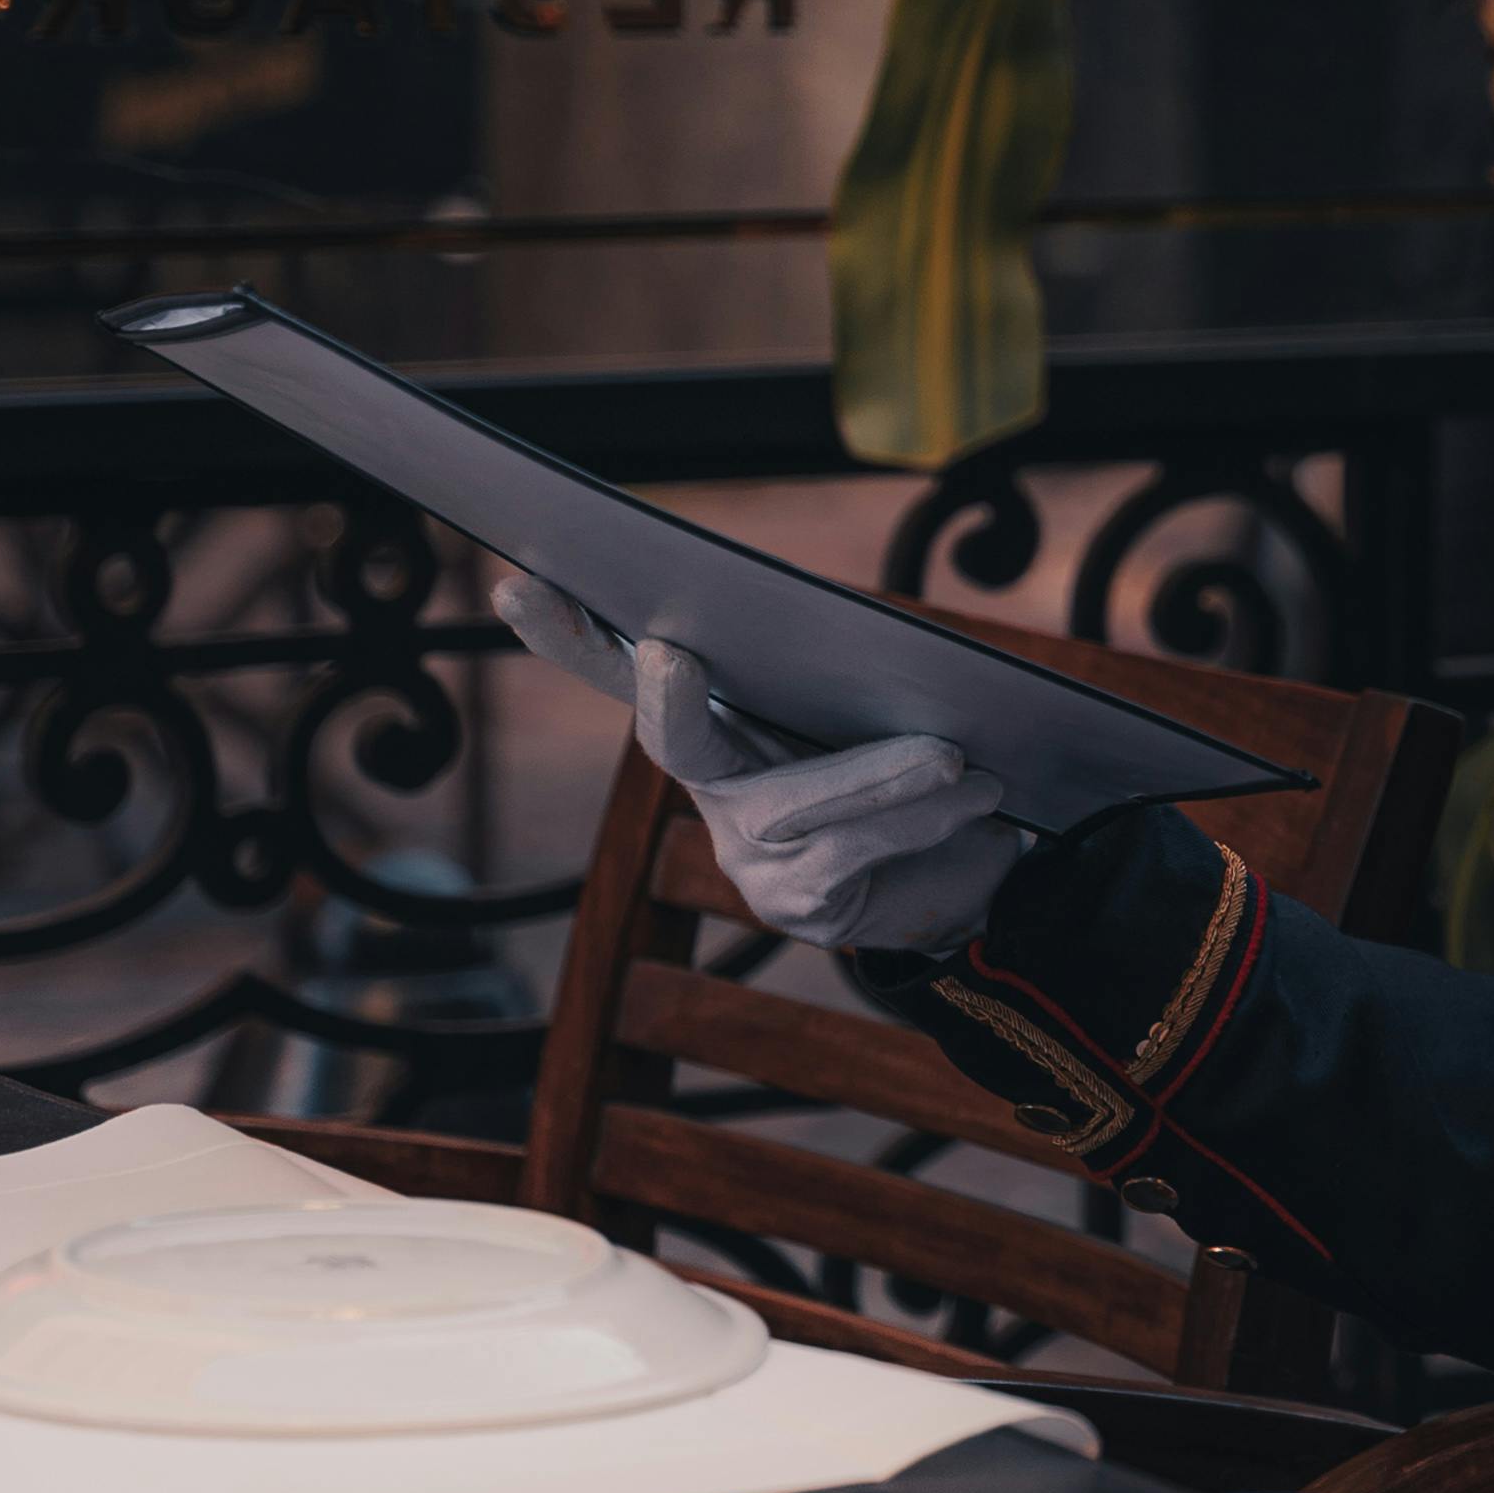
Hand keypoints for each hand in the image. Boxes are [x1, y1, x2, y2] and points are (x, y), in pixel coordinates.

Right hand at [490, 574, 1023, 949]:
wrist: (970, 872)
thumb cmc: (917, 762)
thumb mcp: (879, 700)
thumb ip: (846, 667)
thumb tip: (857, 633)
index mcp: (720, 717)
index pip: (622, 665)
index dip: (566, 634)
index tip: (517, 587)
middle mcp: (716, 783)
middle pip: (673, 741)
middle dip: (666, 699)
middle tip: (669, 653)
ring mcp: (747, 851)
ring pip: (791, 805)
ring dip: (877, 776)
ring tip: (954, 755)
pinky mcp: (799, 905)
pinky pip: (852, 851)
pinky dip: (918, 816)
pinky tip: (976, 796)